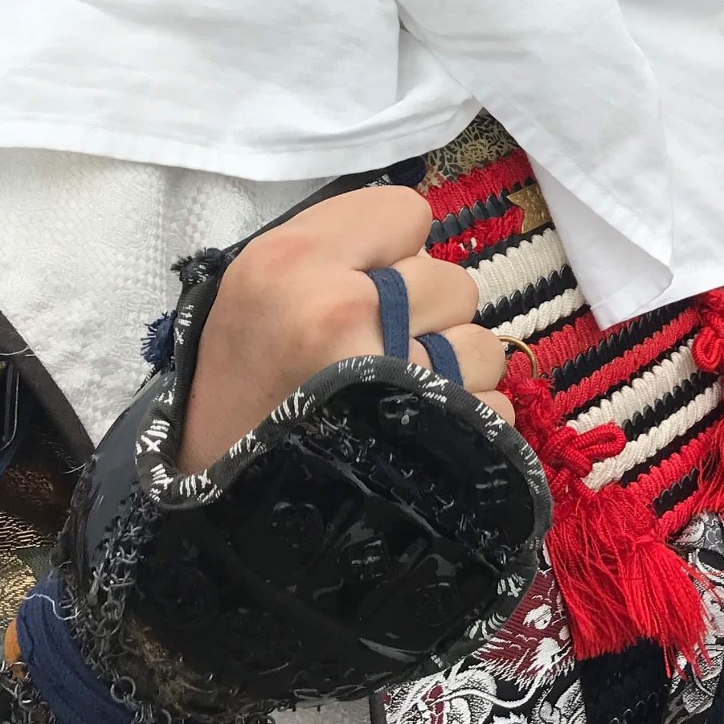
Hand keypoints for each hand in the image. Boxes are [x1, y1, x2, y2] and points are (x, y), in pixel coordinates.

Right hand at [179, 185, 511, 472]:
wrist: (228, 511)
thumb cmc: (241, 393)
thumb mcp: (255, 292)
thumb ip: (334, 249)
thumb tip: (412, 242)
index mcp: (290, 260)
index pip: (405, 211)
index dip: (392, 251)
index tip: (365, 287)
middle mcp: (343, 305)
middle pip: (451, 279)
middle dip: (427, 316)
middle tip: (375, 355)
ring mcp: (396, 375)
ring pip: (482, 344)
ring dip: (454, 374)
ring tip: (397, 401)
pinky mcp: (438, 438)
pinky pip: (495, 406)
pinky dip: (469, 425)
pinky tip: (415, 439)